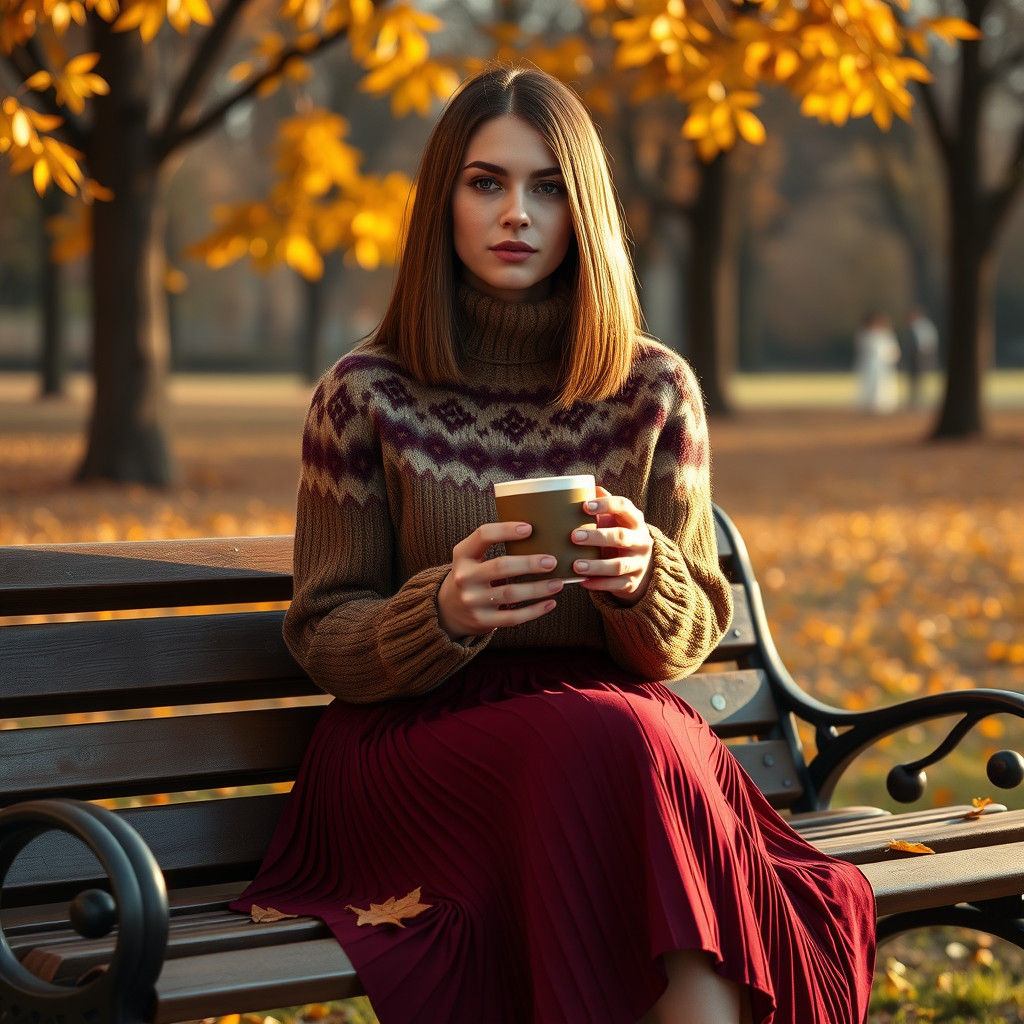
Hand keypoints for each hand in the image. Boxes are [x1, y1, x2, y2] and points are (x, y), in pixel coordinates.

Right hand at [437, 521, 562, 639]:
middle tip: (552, 561)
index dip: (506, 530)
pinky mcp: (482, 620)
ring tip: (559, 583)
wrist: (449, 609)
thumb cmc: (472, 575)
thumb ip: (492, 545)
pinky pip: (513, 617)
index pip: (483, 535)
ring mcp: (472, 601)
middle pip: (501, 567)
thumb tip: (538, 533)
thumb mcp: (471, 557)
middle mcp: (464, 577)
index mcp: (463, 554)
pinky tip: (550, 603)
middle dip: (529, 564)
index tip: (529, 528)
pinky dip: (534, 611)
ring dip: (538, 588)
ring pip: (511, 594)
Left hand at [571, 485, 652, 604]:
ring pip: (619, 565)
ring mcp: (638, 563)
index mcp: (634, 520)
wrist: (639, 566)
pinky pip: (616, 585)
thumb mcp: (615, 519)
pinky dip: (598, 584)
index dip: (605, 505)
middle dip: (597, 537)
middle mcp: (641, 540)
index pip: (624, 507)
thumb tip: (583, 484)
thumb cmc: (618, 534)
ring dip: (596, 565)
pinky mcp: (632, 582)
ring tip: (575, 565)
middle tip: (573, 536)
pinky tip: (581, 581)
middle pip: (621, 536)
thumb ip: (601, 503)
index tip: (584, 506)